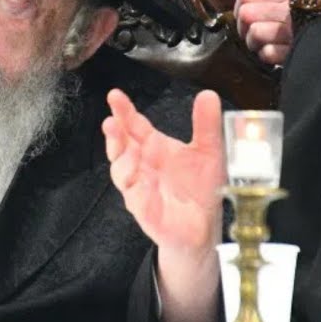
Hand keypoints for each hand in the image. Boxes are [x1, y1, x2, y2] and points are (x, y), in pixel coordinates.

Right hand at [104, 89, 225, 321]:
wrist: (203, 227)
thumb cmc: (200, 188)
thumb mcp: (209, 152)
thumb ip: (206, 124)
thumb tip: (209, 95)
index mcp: (153, 147)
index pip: (133, 125)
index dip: (123, 111)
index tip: (115, 96)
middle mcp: (142, 165)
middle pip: (120, 147)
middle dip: (114, 135)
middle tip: (111, 122)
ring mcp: (140, 188)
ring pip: (121, 173)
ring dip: (122, 161)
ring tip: (128, 151)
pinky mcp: (146, 211)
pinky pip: (135, 199)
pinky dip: (135, 190)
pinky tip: (138, 179)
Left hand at [234, 0, 295, 65]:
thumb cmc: (315, 19)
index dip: (240, 8)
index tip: (246, 17)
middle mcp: (290, 10)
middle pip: (247, 14)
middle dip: (244, 28)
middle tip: (253, 34)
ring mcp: (292, 32)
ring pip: (254, 33)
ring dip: (255, 44)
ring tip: (266, 45)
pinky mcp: (294, 52)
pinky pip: (266, 53)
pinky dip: (268, 56)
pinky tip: (277, 54)